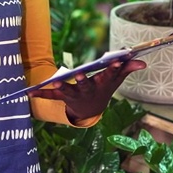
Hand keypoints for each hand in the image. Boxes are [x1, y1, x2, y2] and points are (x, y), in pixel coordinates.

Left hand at [31, 59, 146, 123]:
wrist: (90, 110)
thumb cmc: (103, 89)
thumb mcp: (115, 80)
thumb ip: (126, 69)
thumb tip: (142, 62)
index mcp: (102, 85)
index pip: (109, 76)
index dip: (112, 69)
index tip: (114, 62)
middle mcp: (88, 91)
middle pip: (86, 85)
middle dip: (83, 80)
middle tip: (80, 74)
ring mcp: (75, 95)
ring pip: (68, 92)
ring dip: (61, 87)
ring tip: (55, 82)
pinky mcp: (62, 98)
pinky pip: (51, 96)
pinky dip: (41, 95)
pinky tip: (30, 93)